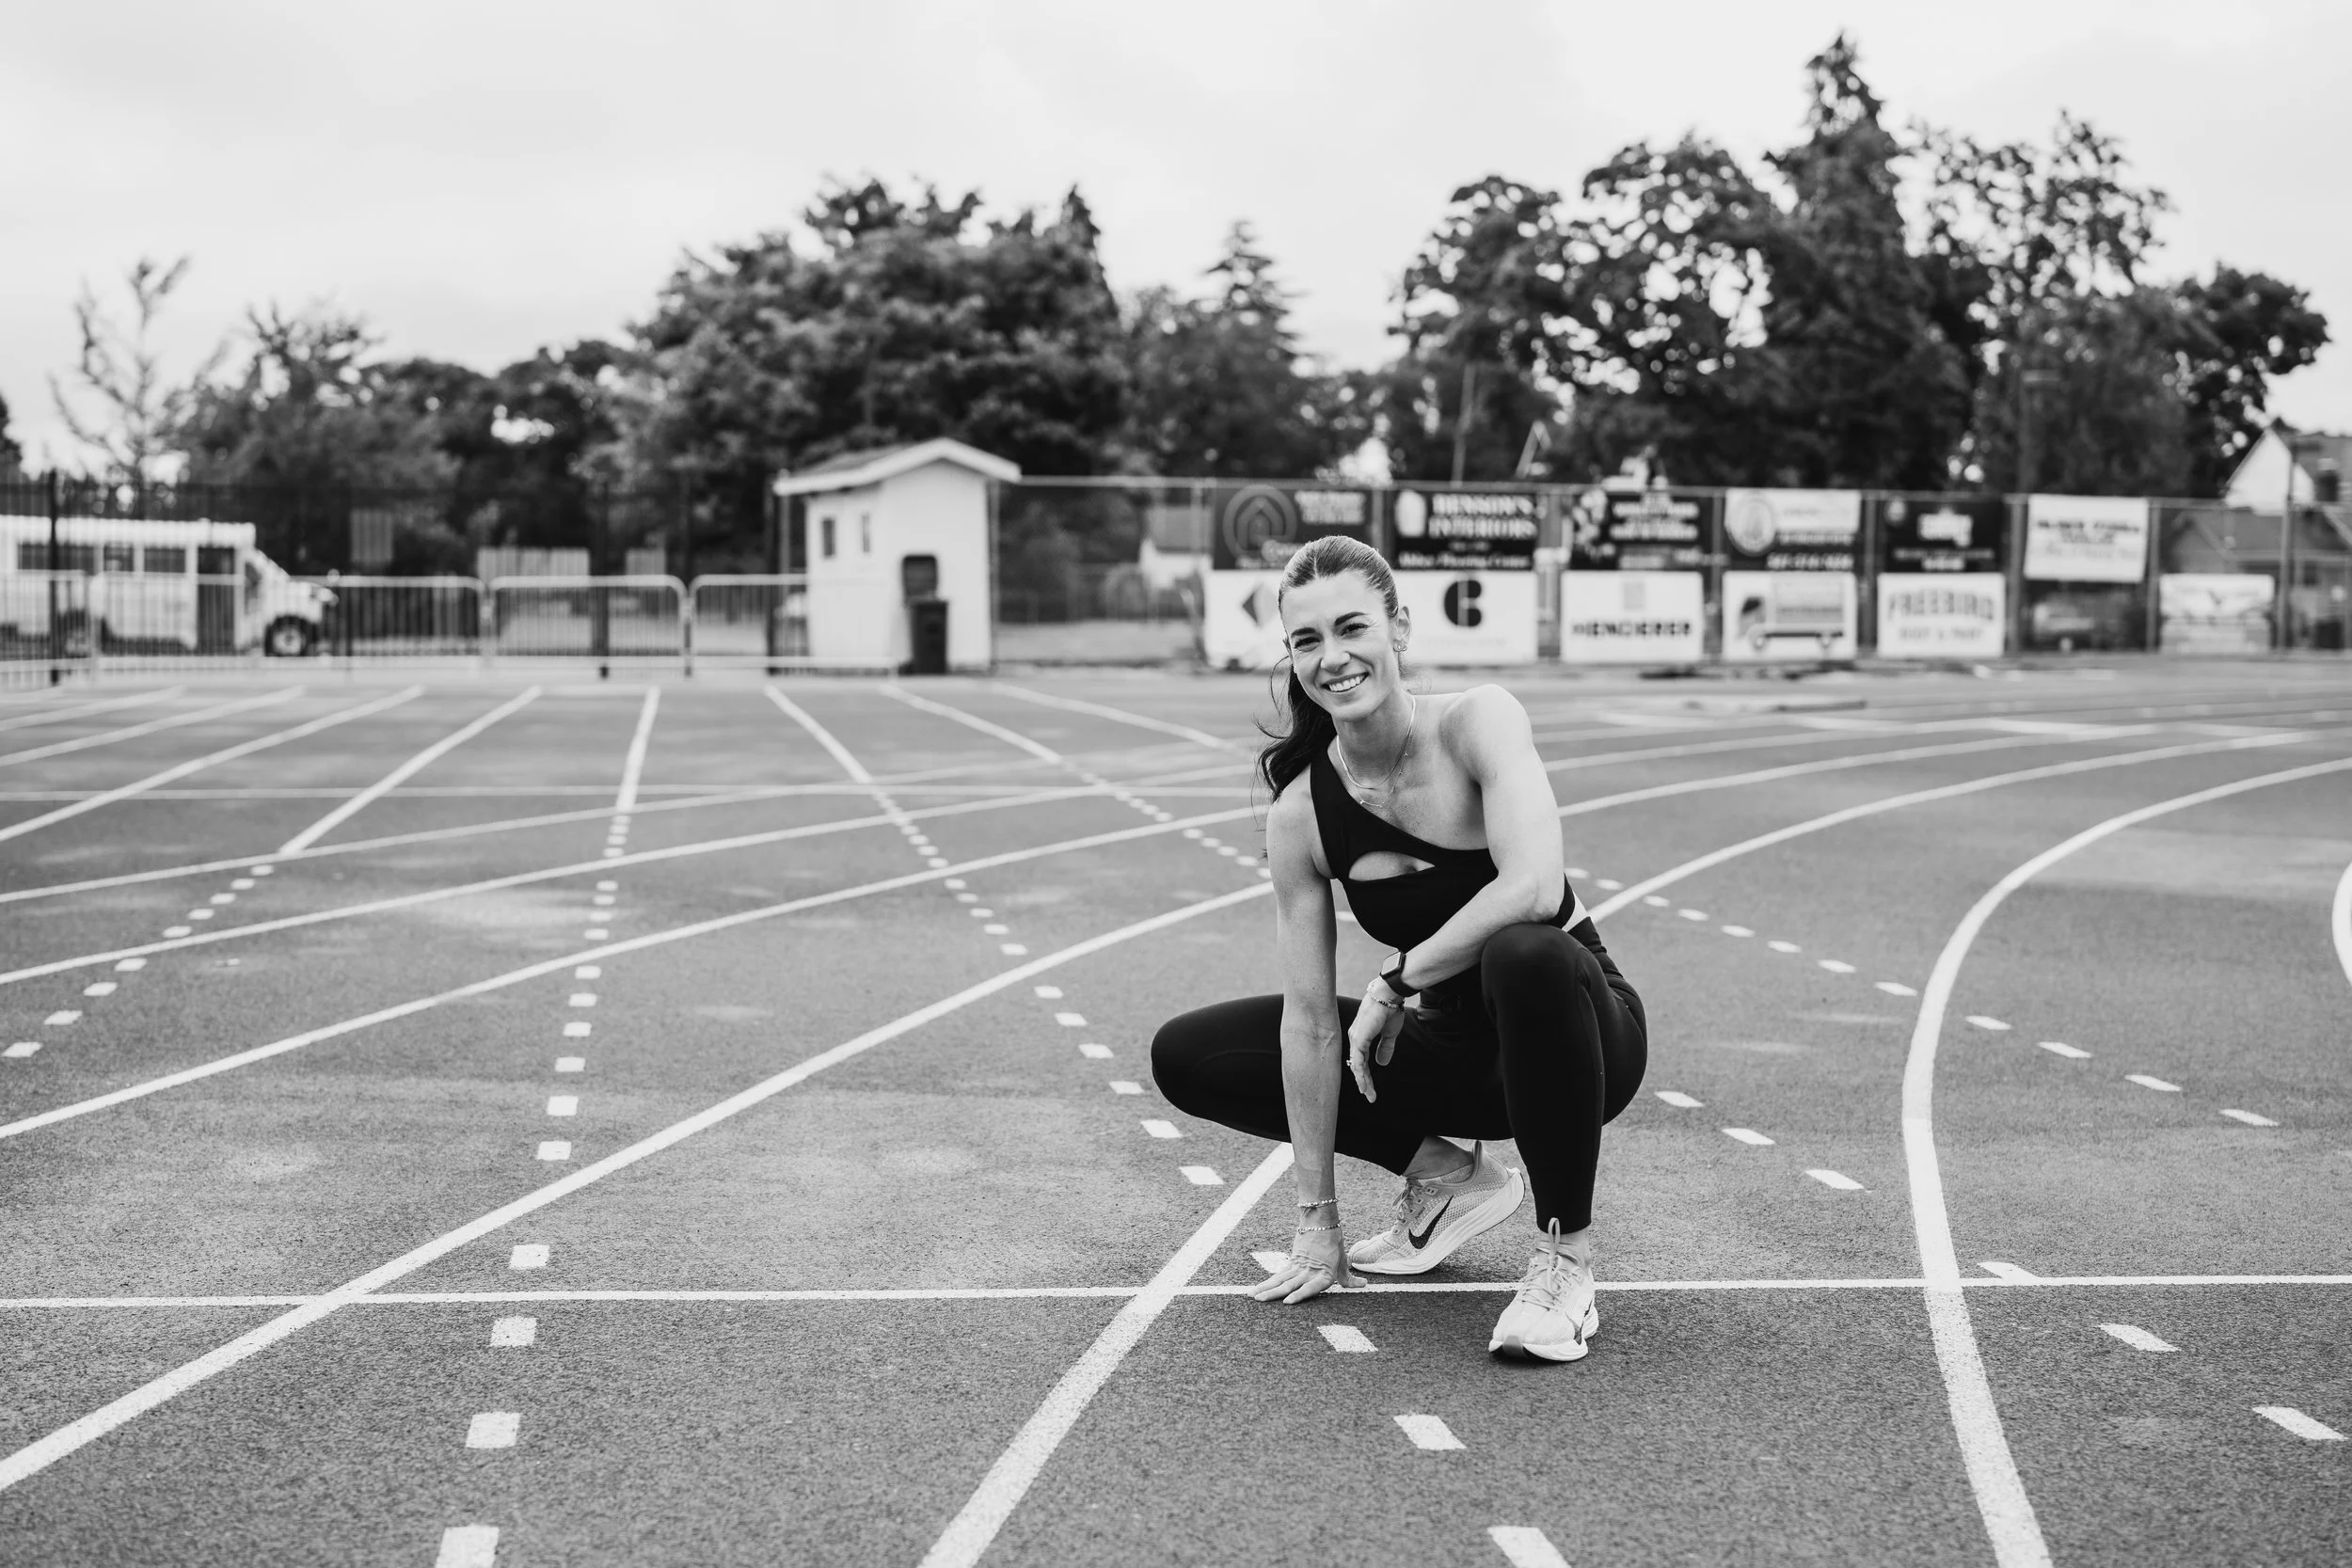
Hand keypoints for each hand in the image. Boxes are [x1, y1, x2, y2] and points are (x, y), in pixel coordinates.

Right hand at [1249, 1219, 1361, 1303]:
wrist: (1322, 1222)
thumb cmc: (1334, 1245)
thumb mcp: (1343, 1263)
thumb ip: (1349, 1279)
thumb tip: (1364, 1284)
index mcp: (1324, 1276)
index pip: (1310, 1288)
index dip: (1298, 1295)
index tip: (1286, 1302)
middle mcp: (1309, 1272)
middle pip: (1289, 1285)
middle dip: (1273, 1294)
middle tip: (1259, 1301)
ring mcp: (1299, 1267)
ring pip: (1280, 1280)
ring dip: (1265, 1288)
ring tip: (1253, 1296)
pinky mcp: (1292, 1262)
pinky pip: (1279, 1275)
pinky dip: (1268, 1282)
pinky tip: (1257, 1289)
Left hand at [1347, 983, 1406, 1102]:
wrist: (1389, 997)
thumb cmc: (1389, 1011)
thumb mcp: (1389, 1034)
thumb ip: (1385, 1048)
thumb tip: (1382, 1064)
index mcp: (1361, 1038)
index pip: (1362, 1061)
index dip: (1367, 1076)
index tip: (1371, 1089)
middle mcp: (1355, 1039)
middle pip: (1358, 1065)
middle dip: (1364, 1082)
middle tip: (1370, 1097)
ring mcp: (1355, 1038)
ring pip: (1356, 1065)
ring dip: (1363, 1081)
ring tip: (1368, 1094)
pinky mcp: (1359, 1038)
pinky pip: (1358, 1059)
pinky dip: (1360, 1073)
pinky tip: (1363, 1084)